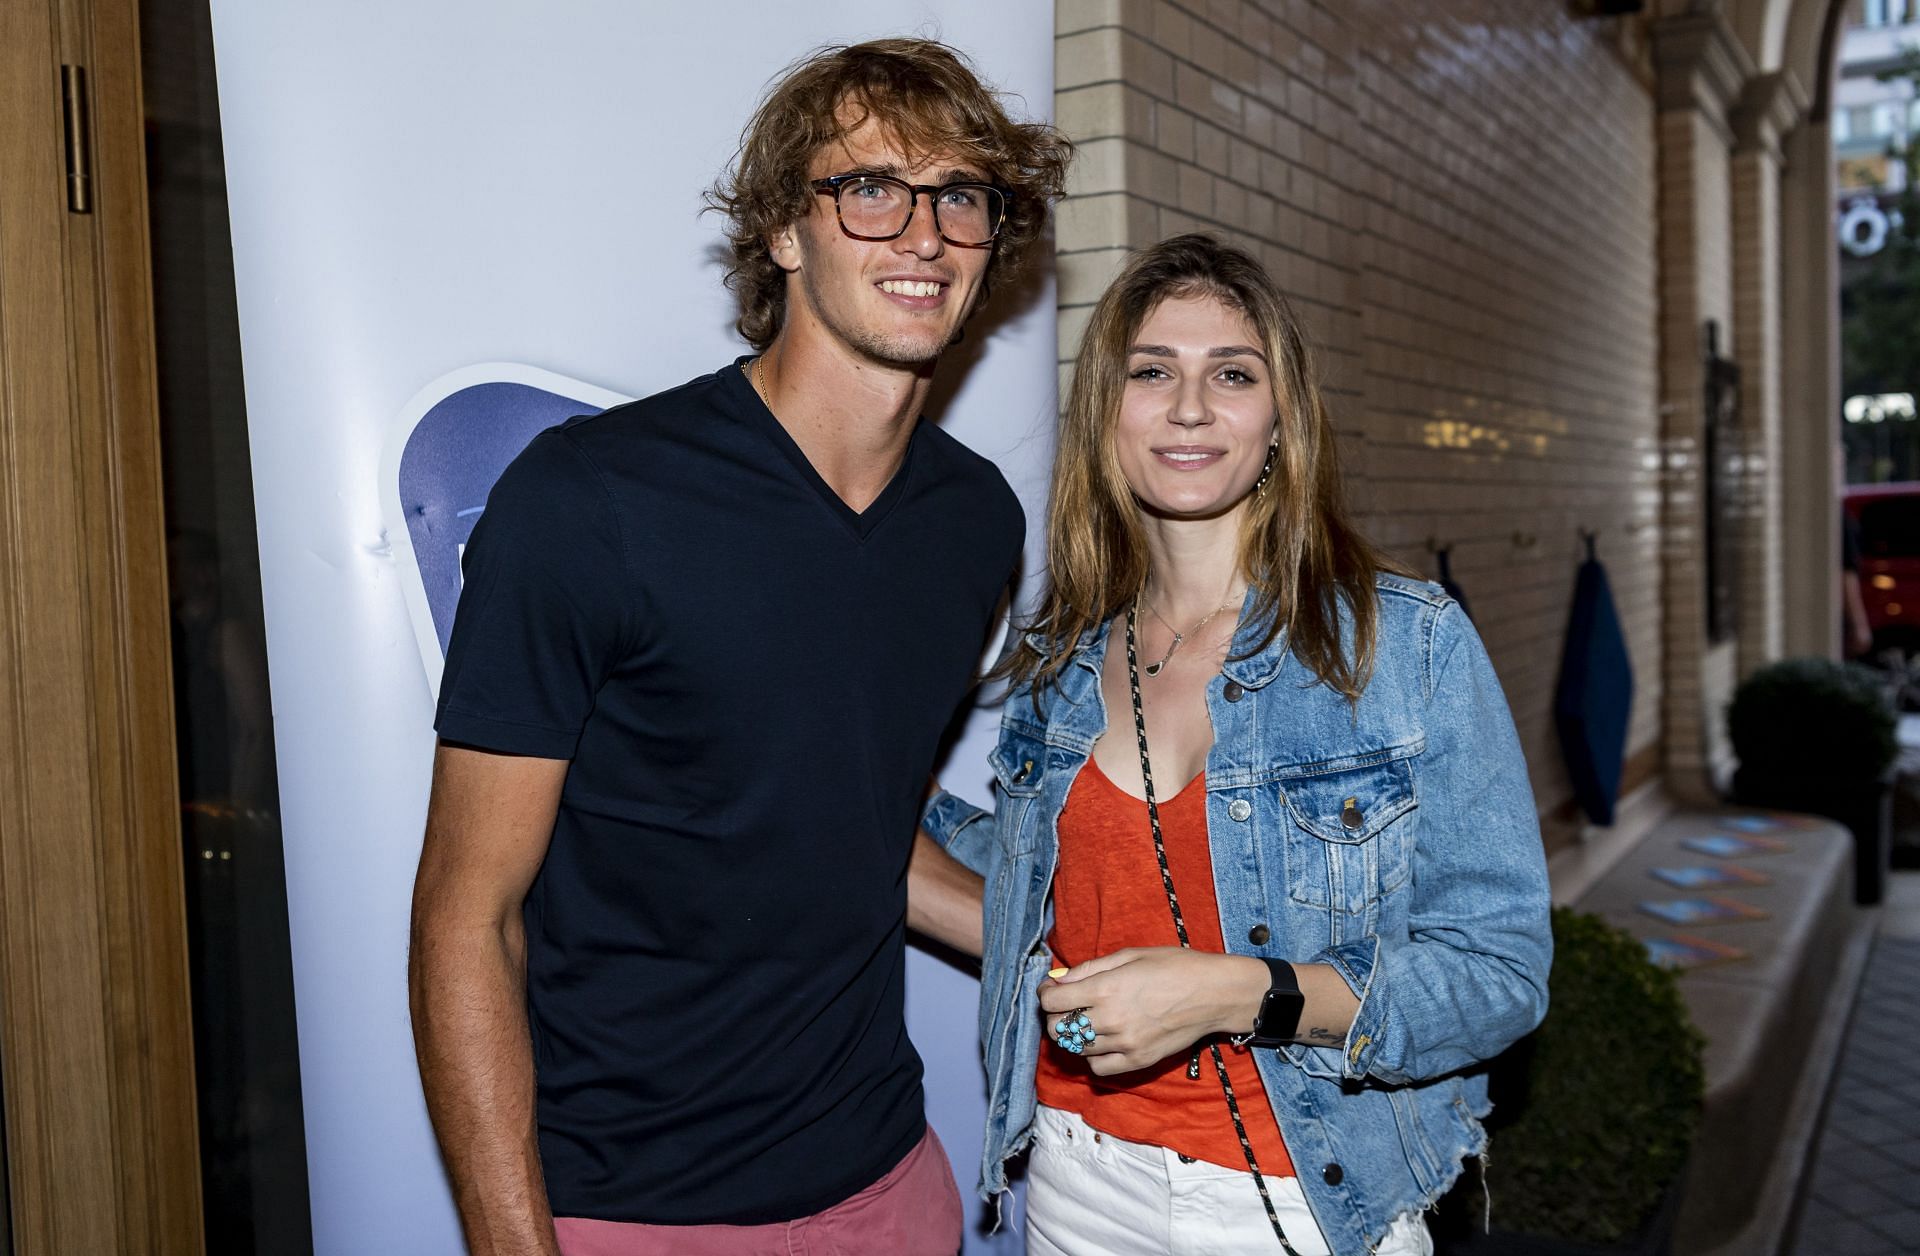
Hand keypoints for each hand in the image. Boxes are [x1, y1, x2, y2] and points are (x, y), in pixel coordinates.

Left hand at [1038, 948, 1267, 1076]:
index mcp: (1106, 988)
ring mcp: (1125, 1044)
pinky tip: (1102, 1041)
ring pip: (1076, 1049)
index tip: (1052, 990)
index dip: (1046, 994)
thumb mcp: (1130, 955)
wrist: (1214, 993)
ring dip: (1074, 1035)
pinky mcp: (1139, 1061)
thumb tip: (1058, 980)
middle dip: (1055, 1016)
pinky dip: (1093, 1056)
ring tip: (1087, 1021)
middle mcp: (1111, 1019)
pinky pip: (1099, 1068)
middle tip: (1067, 1005)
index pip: (1052, 1002)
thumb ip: (1090, 969)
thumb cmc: (1174, 966)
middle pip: (1058, 1029)